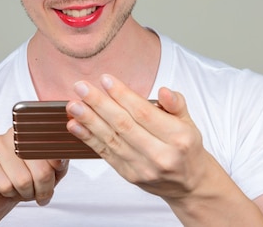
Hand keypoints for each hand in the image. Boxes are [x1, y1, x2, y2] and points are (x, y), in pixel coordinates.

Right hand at [0, 128, 68, 225]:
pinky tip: (6, 189)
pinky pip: (4, 185)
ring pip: (22, 179)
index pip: (52, 149)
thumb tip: (60, 158)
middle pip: (40, 168)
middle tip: (39, 193)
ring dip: (26, 193)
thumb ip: (59, 162)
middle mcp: (13, 132)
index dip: (55, 171)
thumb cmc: (23, 179)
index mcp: (32, 130)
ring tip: (22, 190)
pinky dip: (9, 194)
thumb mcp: (50, 170)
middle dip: (43, 189)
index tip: (53, 179)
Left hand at [65, 74, 220, 202]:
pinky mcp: (129, 175)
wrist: (189, 184)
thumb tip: (163, 91)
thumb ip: (176, 104)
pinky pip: (105, 154)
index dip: (122, 95)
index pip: (144, 113)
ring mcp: (143, 168)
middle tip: (81, 88)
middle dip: (99, 104)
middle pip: (124, 126)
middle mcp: (160, 155)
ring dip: (89, 121)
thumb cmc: (186, 147)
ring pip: (111, 140)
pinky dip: (88, 139)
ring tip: (73, 105)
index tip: (105, 80)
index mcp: (178, 138)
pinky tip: (75, 125)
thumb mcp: (189, 121)